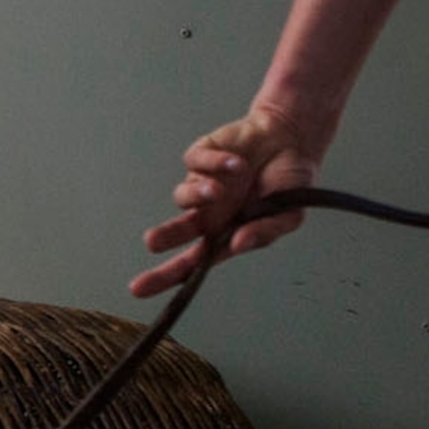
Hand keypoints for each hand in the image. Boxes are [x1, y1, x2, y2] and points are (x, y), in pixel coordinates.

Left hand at [129, 108, 322, 298]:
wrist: (291, 139)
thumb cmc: (288, 182)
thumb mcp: (289, 215)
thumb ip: (266, 232)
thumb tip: (238, 245)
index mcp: (227, 233)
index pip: (193, 262)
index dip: (165, 276)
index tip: (137, 289)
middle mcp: (209, 212)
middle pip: (177, 232)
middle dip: (164, 237)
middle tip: (153, 242)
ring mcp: (203, 184)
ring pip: (183, 196)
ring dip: (199, 195)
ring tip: (218, 191)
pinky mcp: (201, 155)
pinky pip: (197, 161)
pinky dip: (216, 163)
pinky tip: (237, 163)